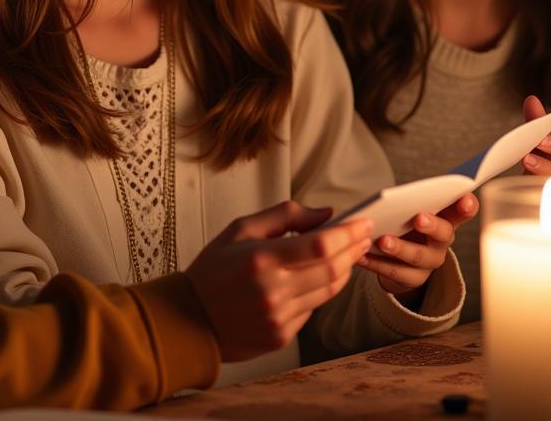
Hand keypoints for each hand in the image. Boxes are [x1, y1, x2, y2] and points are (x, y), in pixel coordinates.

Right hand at [184, 200, 372, 361]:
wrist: (187, 321)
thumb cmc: (212, 270)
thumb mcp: (240, 229)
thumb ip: (284, 216)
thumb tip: (325, 214)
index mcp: (261, 259)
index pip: (320, 244)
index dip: (347, 233)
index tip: (362, 222)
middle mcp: (273, 291)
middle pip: (332, 269)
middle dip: (353, 249)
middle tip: (363, 235)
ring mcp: (279, 318)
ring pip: (328, 291)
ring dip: (344, 269)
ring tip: (350, 253)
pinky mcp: (281, 336)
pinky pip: (312, 309)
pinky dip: (320, 290)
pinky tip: (319, 277)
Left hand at [357, 193, 477, 301]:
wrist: (402, 261)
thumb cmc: (407, 225)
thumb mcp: (414, 211)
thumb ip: (412, 200)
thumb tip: (391, 194)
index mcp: (444, 219)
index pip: (462, 212)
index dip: (467, 206)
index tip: (466, 199)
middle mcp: (441, 242)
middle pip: (443, 234)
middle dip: (432, 225)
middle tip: (419, 218)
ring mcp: (429, 263)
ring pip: (418, 256)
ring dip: (400, 248)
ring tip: (383, 241)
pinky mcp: (412, 279)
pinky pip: (395, 273)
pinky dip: (377, 263)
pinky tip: (362, 255)